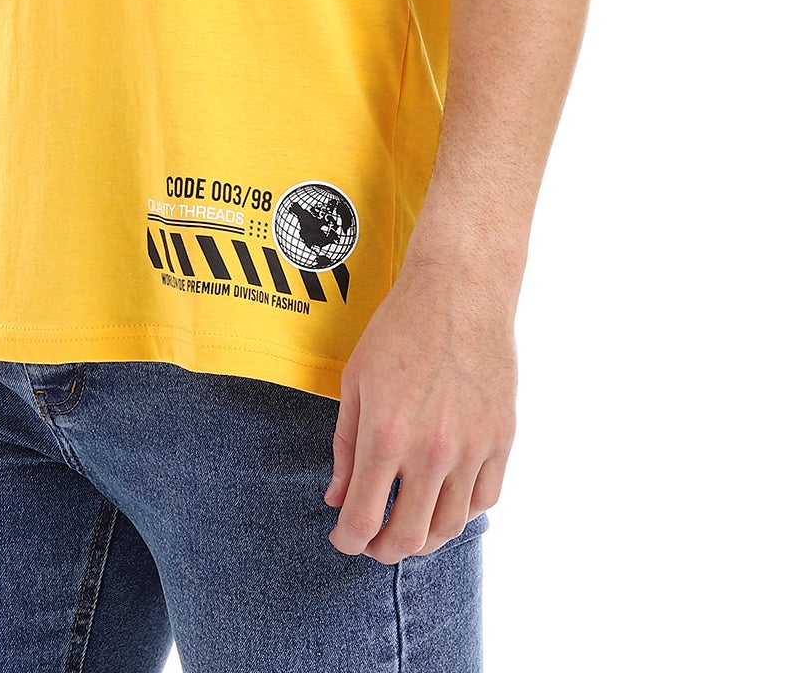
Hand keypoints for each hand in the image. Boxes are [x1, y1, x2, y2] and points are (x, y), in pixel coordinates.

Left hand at [325, 252, 515, 564]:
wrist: (459, 291)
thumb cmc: (400, 330)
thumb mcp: (355, 382)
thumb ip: (345, 448)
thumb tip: (338, 499)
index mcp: (385, 435)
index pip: (363, 520)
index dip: (348, 540)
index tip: (344, 538)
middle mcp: (431, 451)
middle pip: (408, 537)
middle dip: (383, 549)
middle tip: (374, 542)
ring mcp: (472, 448)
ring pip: (450, 527)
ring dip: (425, 538)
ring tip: (409, 526)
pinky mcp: (501, 439)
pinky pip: (485, 500)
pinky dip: (462, 512)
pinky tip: (445, 500)